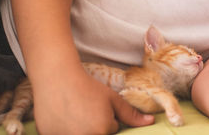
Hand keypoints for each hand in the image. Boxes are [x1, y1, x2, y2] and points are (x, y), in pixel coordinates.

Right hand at [32, 70, 153, 134]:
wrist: (58, 79)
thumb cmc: (88, 87)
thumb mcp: (112, 99)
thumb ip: (131, 114)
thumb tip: (150, 121)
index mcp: (102, 131)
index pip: (111, 130)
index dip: (106, 118)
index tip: (97, 106)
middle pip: (97, 134)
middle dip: (94, 125)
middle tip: (85, 109)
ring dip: (79, 128)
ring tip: (74, 112)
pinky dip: (63, 129)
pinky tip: (62, 116)